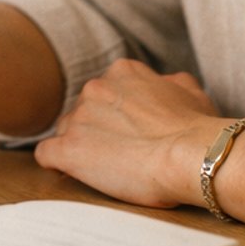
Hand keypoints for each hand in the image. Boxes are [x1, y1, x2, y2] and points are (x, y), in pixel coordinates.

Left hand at [33, 58, 223, 208]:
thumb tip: (166, 84)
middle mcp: (95, 88)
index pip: (105, 92)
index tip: (128, 134)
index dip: (114, 116)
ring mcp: (78, 118)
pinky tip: (70, 173)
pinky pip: (46, 154)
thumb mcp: (191, 92)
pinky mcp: (68, 149)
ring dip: (79, 147)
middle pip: (83, 111)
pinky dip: (56, 164)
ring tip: (104, 169)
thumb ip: (169, 83)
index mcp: (122, 72)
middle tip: (120, 154)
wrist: (191, 155)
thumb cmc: (198, 129)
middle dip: (97, 131)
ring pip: (65, 131)